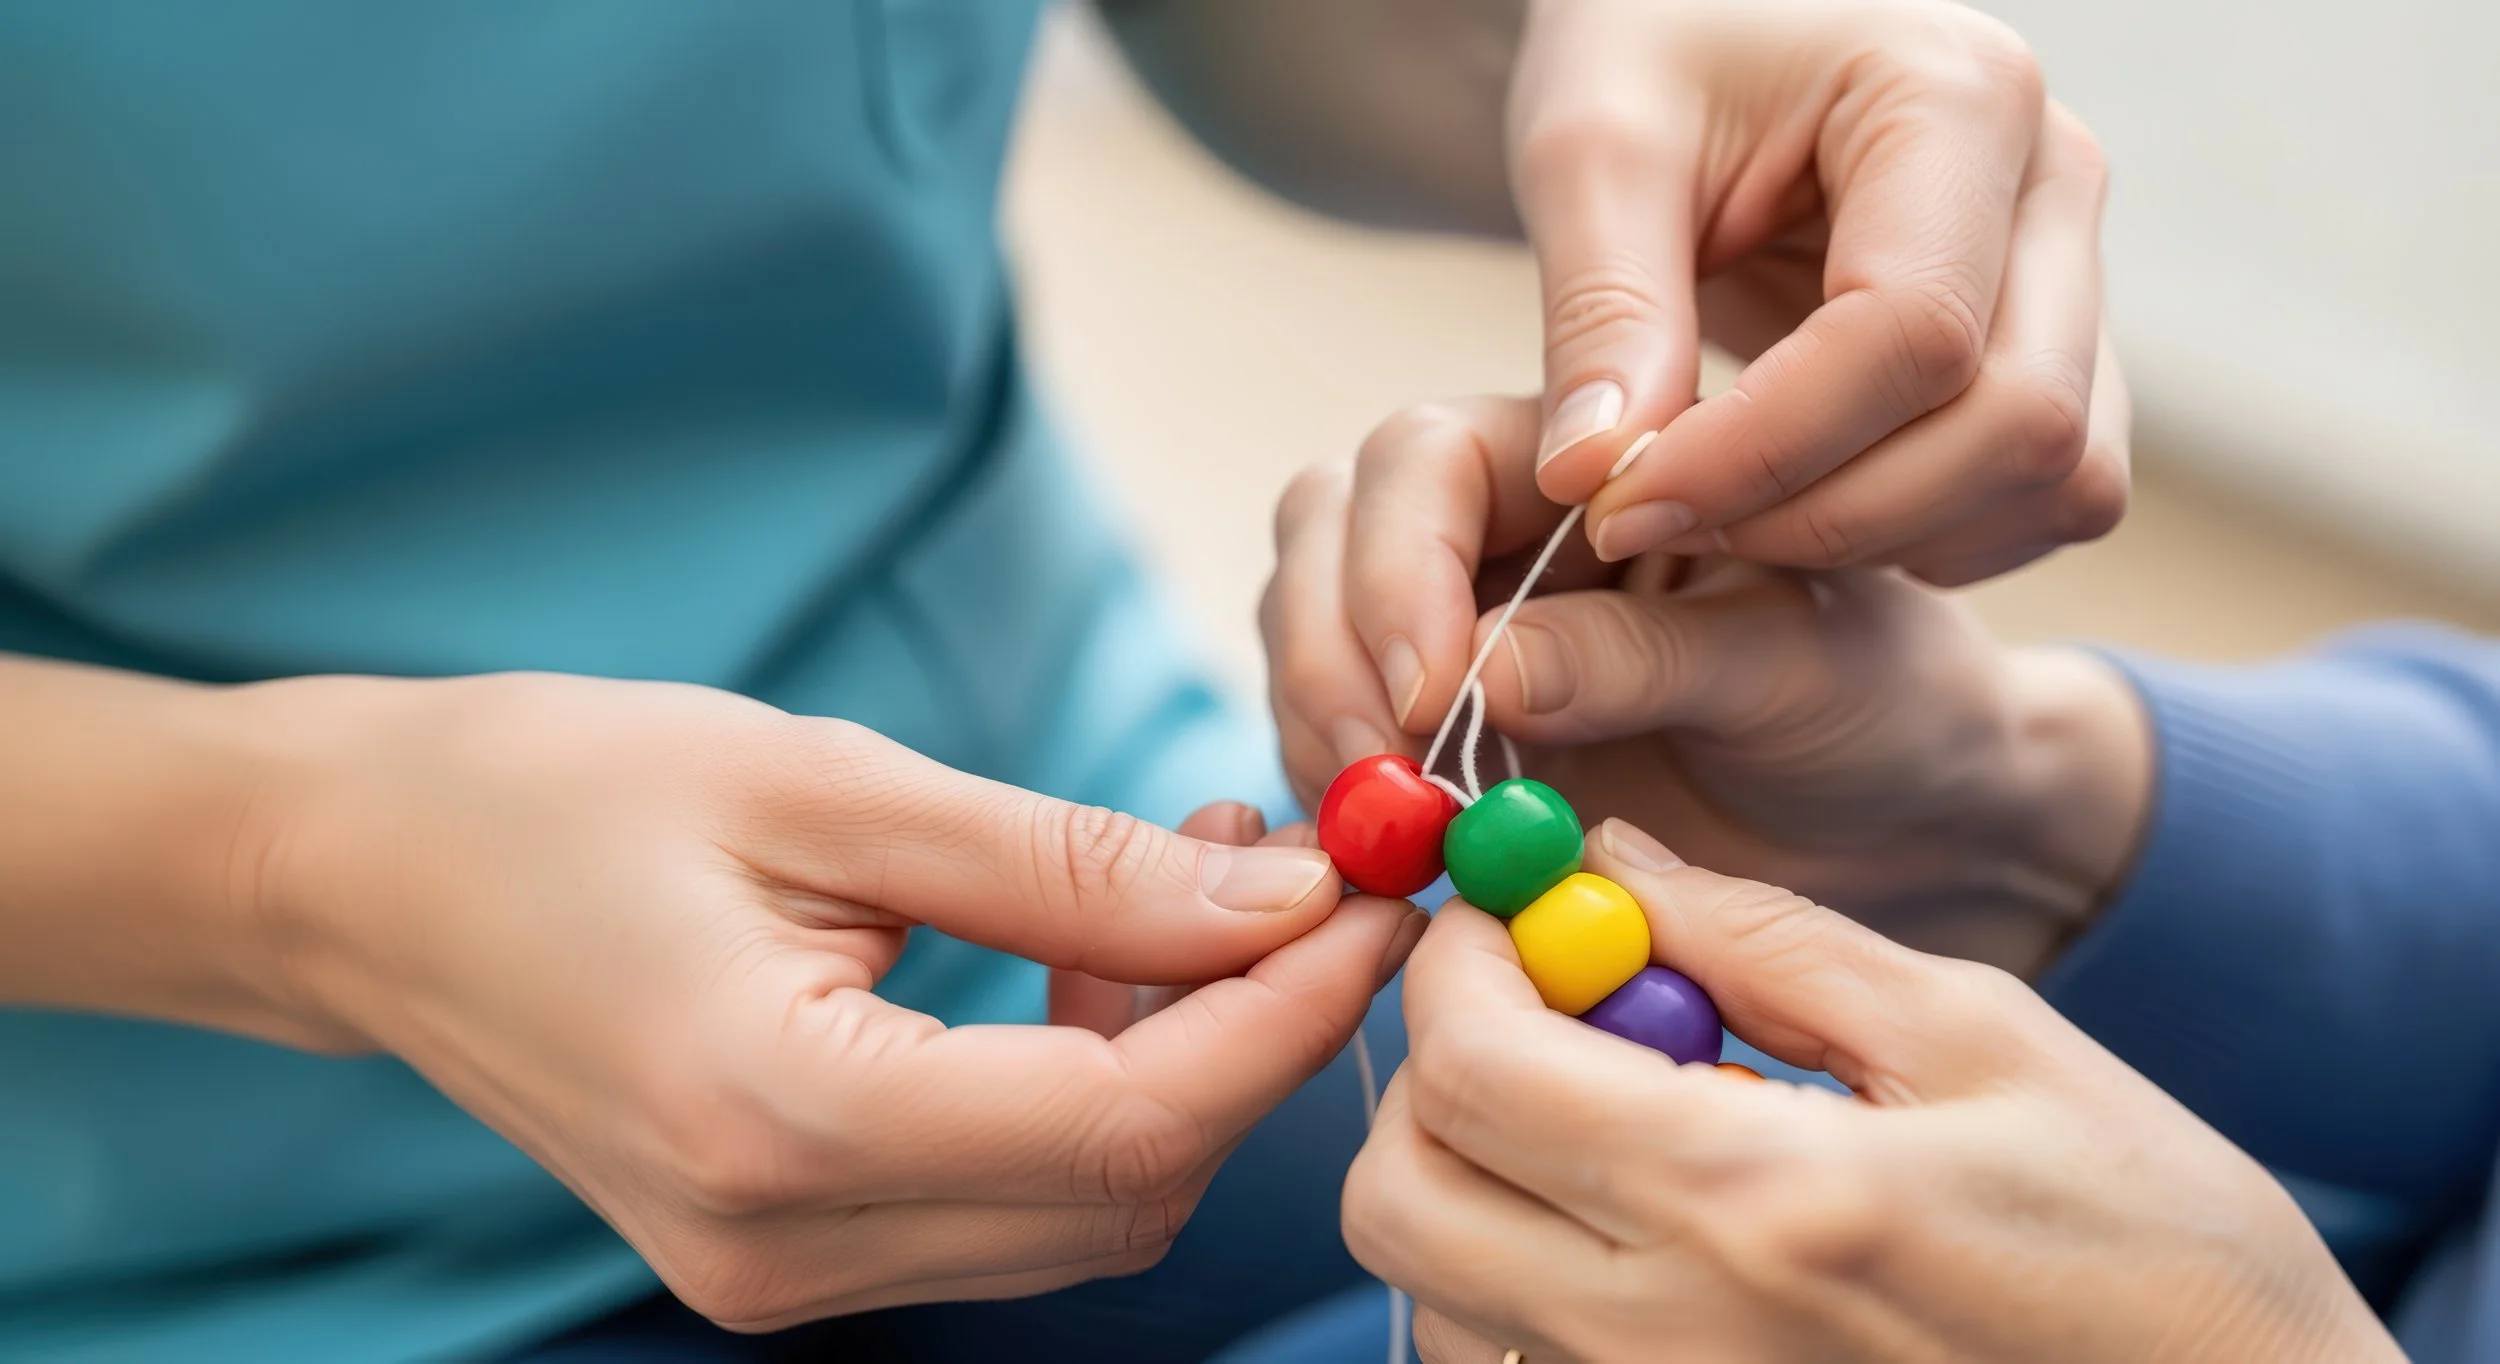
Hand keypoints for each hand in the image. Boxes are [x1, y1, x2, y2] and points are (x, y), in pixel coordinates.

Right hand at [233, 672, 1422, 1327]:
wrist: (365, 876)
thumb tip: (1280, 891)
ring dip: (1185, 1057)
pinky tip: (1106, 949)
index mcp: (781, 1124)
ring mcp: (779, 1271)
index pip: (1126, 1123)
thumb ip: (1066, 862)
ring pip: (1084, 1207)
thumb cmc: (556, 793)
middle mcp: (785, 1246)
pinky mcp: (784, 1247)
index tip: (1380, 890)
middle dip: (1259, 1033)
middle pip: (1127, 1187)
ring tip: (1210, 876)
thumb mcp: (825, 783)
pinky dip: (1094, 1084)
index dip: (1286, 1015)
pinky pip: (1005, 1193)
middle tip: (1316, 868)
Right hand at [1264, 397, 2148, 975]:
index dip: (1403, 565)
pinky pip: (1335, 740)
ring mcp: (1452, 628)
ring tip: (1397, 832)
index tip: (1436, 693)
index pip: (1431, 458)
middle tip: (1387, 780)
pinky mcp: (1436, 739)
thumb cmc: (1883, 704)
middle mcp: (1501, 524)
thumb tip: (1480, 671)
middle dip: (1335, 652)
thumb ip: (1647, 657)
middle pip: (1331, 529)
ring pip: (1308, 628)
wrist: (1909, 821)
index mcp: (1596, 459)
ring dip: (1324, 726)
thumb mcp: (1797, 668)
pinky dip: (1340, 800)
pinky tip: (1394, 863)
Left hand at [1345, 822, 2401, 1363]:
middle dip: (1436, 1074)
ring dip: (1474, 1183)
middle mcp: (1669, 1344)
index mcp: (1756, 1202)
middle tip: (1544, 1016)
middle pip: (1399, 1197)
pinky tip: (1642, 1236)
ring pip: (1434, 1298)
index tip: (1508, 918)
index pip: (1473, 1068)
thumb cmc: (2156, 1249)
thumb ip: (1769, 941)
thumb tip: (1604, 863)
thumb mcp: (1986, 1042)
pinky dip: (1520, 1286)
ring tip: (1613, 1129)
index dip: (1458, 964)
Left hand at [1510, 0, 2127, 583]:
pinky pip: (2053, 493)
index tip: (1619, 501)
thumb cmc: (1652, 52)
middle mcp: (2053, 178)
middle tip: (1657, 518)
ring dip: (1885, 538)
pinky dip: (1931, 537)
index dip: (1764, 453)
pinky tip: (1797, 507)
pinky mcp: (2063, 342)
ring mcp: (2075, 265)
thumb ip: (1603, 311)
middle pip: (2012, 420)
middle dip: (1826, 514)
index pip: (1909, 334)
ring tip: (1718, 515)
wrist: (1703, 29)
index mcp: (1955, 94)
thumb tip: (1600, 477)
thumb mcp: (1590, 148)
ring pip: (2052, 474)